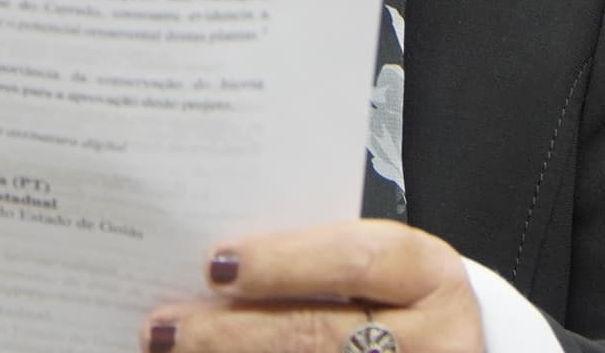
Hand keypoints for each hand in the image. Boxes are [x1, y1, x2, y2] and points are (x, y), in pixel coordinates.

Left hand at [142, 218, 482, 352]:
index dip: (283, 262)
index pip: (354, 260)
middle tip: (164, 328)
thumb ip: (314, 261)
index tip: (214, 265)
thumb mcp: (377, 269)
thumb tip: (213, 271)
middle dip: (232, 333)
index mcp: (428, 275)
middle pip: (319, 334)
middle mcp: (435, 340)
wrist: (439, 350)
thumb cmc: (393, 299)